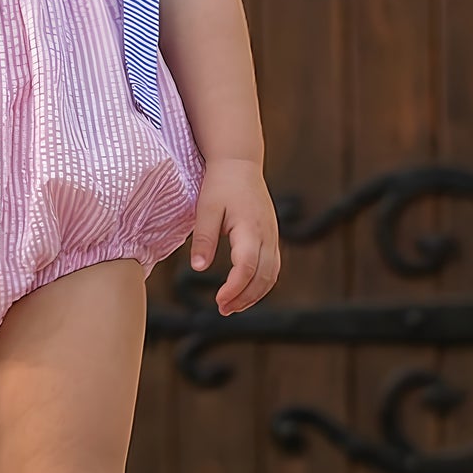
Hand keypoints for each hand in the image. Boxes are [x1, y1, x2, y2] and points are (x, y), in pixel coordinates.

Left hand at [187, 157, 281, 313]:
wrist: (239, 163)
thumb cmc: (220, 184)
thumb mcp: (206, 209)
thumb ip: (204, 238)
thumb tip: (198, 267)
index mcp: (250, 227)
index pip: (247, 266)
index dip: (235, 288)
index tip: (219, 301)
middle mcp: (267, 234)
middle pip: (263, 276)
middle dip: (244, 297)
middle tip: (222, 309)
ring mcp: (273, 236)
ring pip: (272, 275)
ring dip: (254, 295)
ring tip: (231, 306)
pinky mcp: (272, 237)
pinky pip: (273, 267)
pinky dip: (261, 283)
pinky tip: (243, 291)